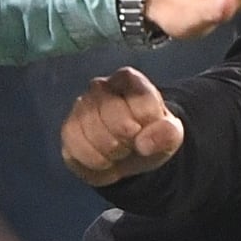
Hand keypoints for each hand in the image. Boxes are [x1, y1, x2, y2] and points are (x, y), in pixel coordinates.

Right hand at [62, 68, 184, 186]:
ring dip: (109, 152)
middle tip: (131, 144)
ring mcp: (81, 108)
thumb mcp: (171, 135)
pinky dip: (92, 161)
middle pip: (111, 113)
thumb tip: (144, 143)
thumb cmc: (152, 135)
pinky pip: (74, 146)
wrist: (133, 154)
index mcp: (128, 79)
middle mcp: (100, 87)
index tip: (147, 130)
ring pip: (90, 130)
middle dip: (126, 138)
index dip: (147, 123)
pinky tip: (104, 161)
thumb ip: (166, 133)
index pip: (139, 99)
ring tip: (119, 153)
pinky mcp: (69, 130)